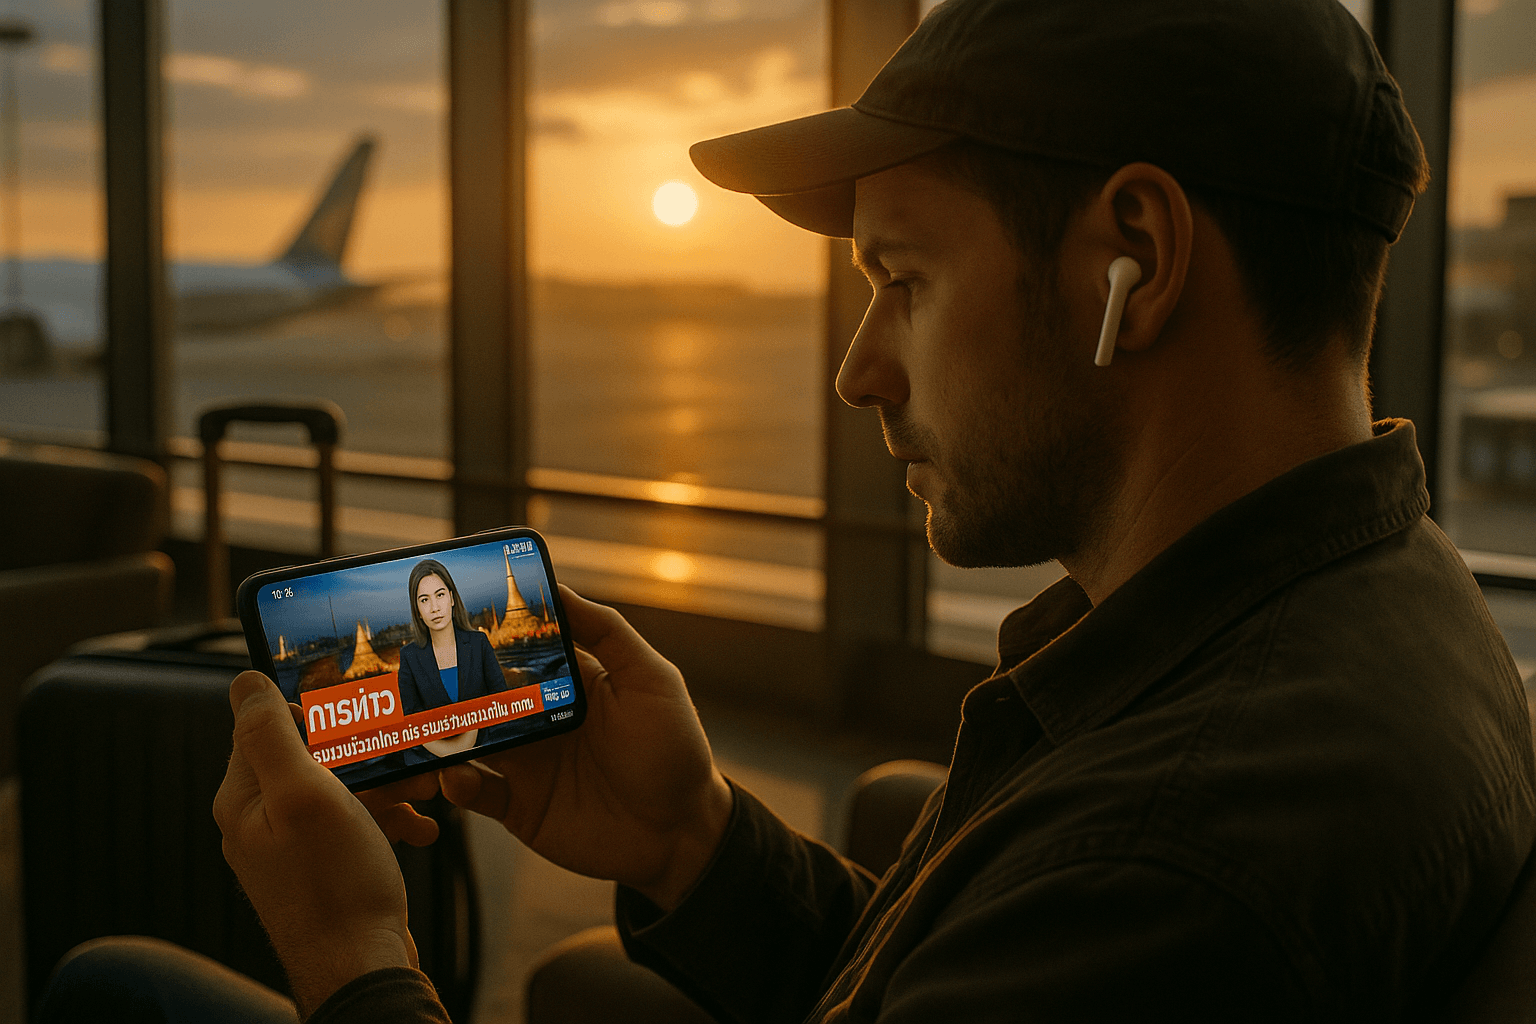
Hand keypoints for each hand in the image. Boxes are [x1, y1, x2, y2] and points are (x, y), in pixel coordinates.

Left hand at [214, 671, 416, 1015]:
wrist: (360, 968)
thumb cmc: (335, 886)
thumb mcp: (304, 794)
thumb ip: (270, 735)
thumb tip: (244, 680)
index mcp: (245, 799)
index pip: (270, 724)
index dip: (320, 713)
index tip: (363, 719)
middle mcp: (261, 820)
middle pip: (314, 756)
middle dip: (367, 753)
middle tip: (407, 761)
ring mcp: (292, 847)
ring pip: (342, 789)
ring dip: (387, 786)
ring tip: (424, 793)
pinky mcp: (323, 868)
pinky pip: (355, 824)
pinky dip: (388, 819)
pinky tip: (419, 830)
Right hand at [440, 586, 732, 910]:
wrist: (680, 834)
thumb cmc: (674, 750)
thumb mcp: (650, 680)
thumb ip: (606, 633)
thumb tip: (559, 588)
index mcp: (568, 684)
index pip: (517, 653)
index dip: (487, 639)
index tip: (452, 621)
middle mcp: (540, 720)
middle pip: (483, 696)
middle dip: (452, 686)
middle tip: (424, 677)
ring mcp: (527, 764)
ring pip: (468, 741)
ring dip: (443, 734)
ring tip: (429, 727)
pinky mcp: (518, 807)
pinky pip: (474, 791)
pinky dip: (457, 782)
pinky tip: (457, 775)